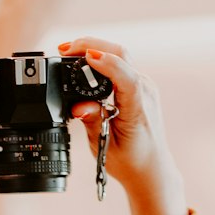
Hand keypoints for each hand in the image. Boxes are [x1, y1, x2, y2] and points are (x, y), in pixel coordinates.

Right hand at [59, 37, 187, 214]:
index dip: (107, 63)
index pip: (126, 77)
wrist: (150, 168)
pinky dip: (101, 57)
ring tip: (68, 51)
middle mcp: (144, 92)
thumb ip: (92, 122)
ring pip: (121, 55)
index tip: (87, 56)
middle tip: (64, 49)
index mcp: (137, 109)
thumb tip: (78, 106)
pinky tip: (84, 59)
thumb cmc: (130, 161)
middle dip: (92, 46)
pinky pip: (120, 64)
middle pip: (121, 54)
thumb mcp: (104, 146)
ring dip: (95, 47)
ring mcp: (143, 86)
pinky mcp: (139, 86)